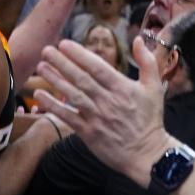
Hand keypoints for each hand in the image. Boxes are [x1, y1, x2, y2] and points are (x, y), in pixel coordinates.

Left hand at [33, 37, 170, 186]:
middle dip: (62, 63)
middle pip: (81, 78)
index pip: (97, 67)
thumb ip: (147, 61)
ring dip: (55, 80)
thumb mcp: (154, 87)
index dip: (79, 55)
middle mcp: (108, 101)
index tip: (64, 44)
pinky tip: (39, 96)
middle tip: (46, 50)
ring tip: (41, 67)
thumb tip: (137, 39)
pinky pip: (68, 117)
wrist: (148, 155)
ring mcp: (97, 118)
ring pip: (72, 95)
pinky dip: (53, 106)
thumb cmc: (150, 119)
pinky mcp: (89, 134)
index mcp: (122, 88)